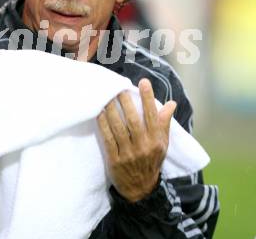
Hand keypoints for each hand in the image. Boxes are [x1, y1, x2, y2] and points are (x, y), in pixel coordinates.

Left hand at [97, 78, 176, 202]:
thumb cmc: (151, 161)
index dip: (148, 98)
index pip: (152, 116)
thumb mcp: (163, 144)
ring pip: (119, 128)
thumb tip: (171, 103)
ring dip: (112, 111)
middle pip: (133, 120)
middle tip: (119, 87)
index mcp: (156, 141)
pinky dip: (103, 125)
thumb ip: (164, 123)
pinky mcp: (115, 160)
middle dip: (126, 102)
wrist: (140, 189)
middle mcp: (143, 146)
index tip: (143, 82)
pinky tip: (99, 113)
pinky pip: (108, 139)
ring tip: (106, 96)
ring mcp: (129, 154)